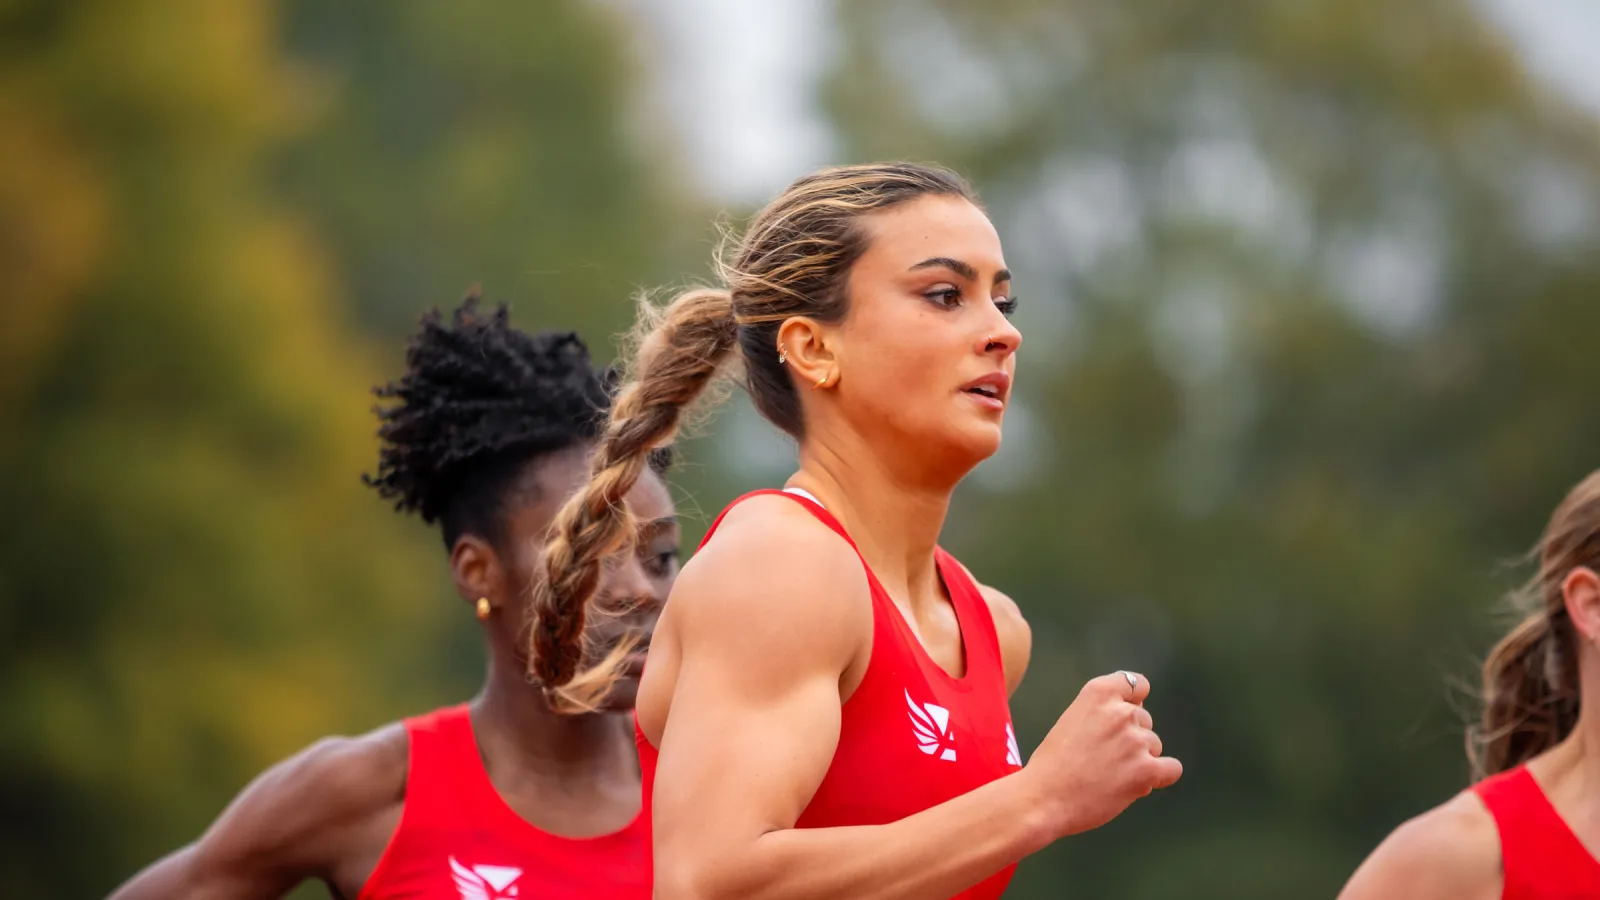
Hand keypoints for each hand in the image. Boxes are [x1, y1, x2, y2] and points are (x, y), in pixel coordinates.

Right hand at [1021, 671, 1182, 837]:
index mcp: (1098, 693)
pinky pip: (1171, 769)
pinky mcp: (1146, 770)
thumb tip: (1139, 711)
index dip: (1133, 701)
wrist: (1042, 799)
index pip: (1137, 684)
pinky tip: (1137, 787)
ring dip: (1139, 761)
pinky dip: (1159, 778)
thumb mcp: (1073, 720)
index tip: (1121, 720)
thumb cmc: (1053, 764)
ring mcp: (1135, 740)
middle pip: (1145, 721)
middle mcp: (1120, 711)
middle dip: (1131, 739)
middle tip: (1102, 760)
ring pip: (1154, 746)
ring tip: (1108, 777)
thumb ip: (1104, 712)